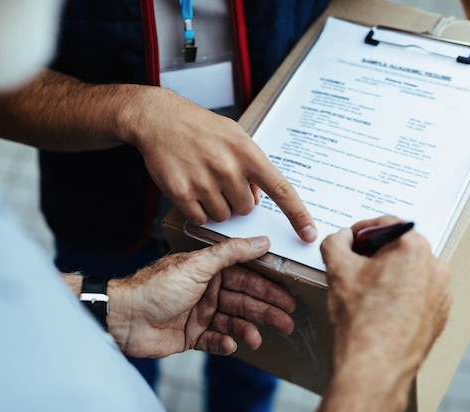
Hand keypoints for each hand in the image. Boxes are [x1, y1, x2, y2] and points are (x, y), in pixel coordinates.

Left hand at [106, 236, 294, 358]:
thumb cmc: (156, 287)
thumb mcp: (197, 265)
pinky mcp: (191, 336)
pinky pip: (215, 340)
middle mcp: (206, 290)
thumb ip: (230, 253)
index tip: (288, 295)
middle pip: (243, 301)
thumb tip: (261, 240)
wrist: (125, 317)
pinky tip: (231, 344)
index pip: (245, 278)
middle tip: (287, 321)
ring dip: (248, 329)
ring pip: (233, 321)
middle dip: (265, 311)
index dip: (267, 287)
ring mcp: (199, 313)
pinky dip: (225, 343)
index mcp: (208, 271)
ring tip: (258, 338)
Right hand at [129, 87, 316, 242]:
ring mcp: (204, 182)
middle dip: (237, 200)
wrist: (160, 119)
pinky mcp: (182, 193)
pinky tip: (191, 188)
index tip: (309, 233)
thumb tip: (257, 197)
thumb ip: (251, 166)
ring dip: (216, 206)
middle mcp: (228, 168)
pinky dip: (198, 211)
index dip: (298, 215)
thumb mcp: (235, 136)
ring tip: (203, 181)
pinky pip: (200, 219)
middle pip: (246, 209)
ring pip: (223, 217)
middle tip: (221, 179)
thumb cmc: (200, 127)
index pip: (282, 190)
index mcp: (247, 153)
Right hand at [316, 216, 451, 411]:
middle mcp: (435, 267)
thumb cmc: (362, 320)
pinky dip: (400, 294)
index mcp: (413, 248)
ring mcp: (441, 293)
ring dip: (387, 274)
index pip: (385, 223)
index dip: (360, 230)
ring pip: (409, 271)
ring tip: (364, 292)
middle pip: (399, 247)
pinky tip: (379, 308)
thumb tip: (340, 239)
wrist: (375, 364)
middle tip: (353, 266)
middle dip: (374, 253)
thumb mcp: (337, 269)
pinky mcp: (439, 315)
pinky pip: (418, 293)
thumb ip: (336, 242)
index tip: (350, 240)